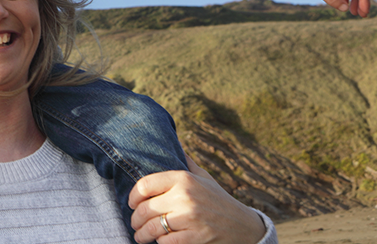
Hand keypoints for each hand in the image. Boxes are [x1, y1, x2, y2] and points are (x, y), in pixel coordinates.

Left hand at [128, 155, 265, 243]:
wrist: (244, 225)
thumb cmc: (218, 199)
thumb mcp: (203, 177)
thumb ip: (185, 163)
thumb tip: (172, 142)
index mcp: (183, 179)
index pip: (145, 185)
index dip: (133, 196)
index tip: (131, 203)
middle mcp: (185, 197)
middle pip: (145, 209)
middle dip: (135, 219)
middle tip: (134, 223)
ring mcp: (190, 218)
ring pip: (153, 227)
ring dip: (142, 234)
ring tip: (140, 235)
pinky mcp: (195, 237)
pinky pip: (166, 241)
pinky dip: (160, 242)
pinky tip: (159, 240)